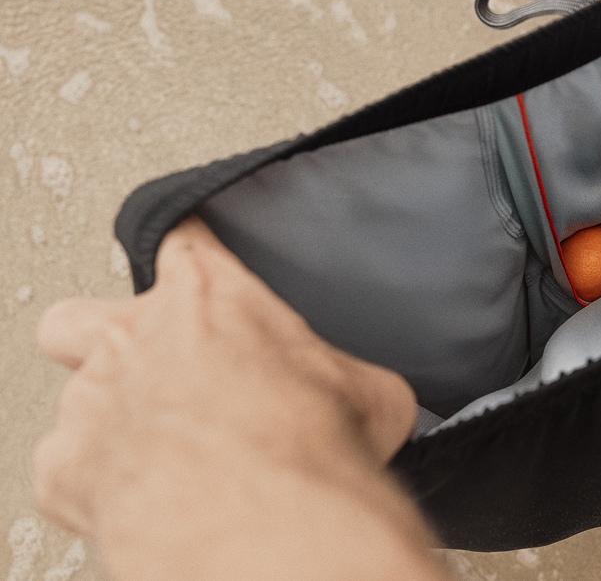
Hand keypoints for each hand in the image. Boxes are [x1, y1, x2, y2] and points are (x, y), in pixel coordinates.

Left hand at [33, 218, 439, 580]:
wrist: (265, 522)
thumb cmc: (309, 446)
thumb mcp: (370, 392)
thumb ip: (348, 378)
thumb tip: (372, 399)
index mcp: (210, 298)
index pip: (185, 241)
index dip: (192, 255)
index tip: (199, 265)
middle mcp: (134, 338)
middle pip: (79, 316)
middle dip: (102, 342)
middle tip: (151, 371)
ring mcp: (91, 403)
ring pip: (72, 398)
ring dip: (110, 421)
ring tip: (159, 451)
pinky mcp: (67, 471)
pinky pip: (65, 471)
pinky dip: (97, 485)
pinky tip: (141, 496)